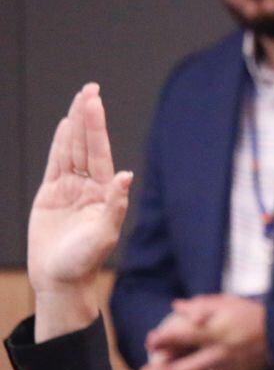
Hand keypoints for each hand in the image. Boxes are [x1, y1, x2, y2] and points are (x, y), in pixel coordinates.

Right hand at [28, 84, 133, 338]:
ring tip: (79, 100)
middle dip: (87, 118)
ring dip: (75, 126)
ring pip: (71, 151)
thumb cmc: (86, 262)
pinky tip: (66, 127)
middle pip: (86, 145)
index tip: (95, 101)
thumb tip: (126, 175)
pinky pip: (56, 164)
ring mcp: (69, 190)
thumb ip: (115, 205)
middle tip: (89, 89)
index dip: (96, 126)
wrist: (61, 280)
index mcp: (103, 194)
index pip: (99, 153)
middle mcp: (89, 188)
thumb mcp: (104, 234)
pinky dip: (60, 145)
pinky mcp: (51, 196)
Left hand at [140, 295, 269, 369]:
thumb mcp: (228, 302)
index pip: (186, 335)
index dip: (165, 339)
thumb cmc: (253, 316)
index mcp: (218, 331)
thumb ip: (200, 305)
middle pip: (187, 368)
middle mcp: (220, 353)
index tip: (150, 340)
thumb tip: (176, 306)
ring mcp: (227, 369)